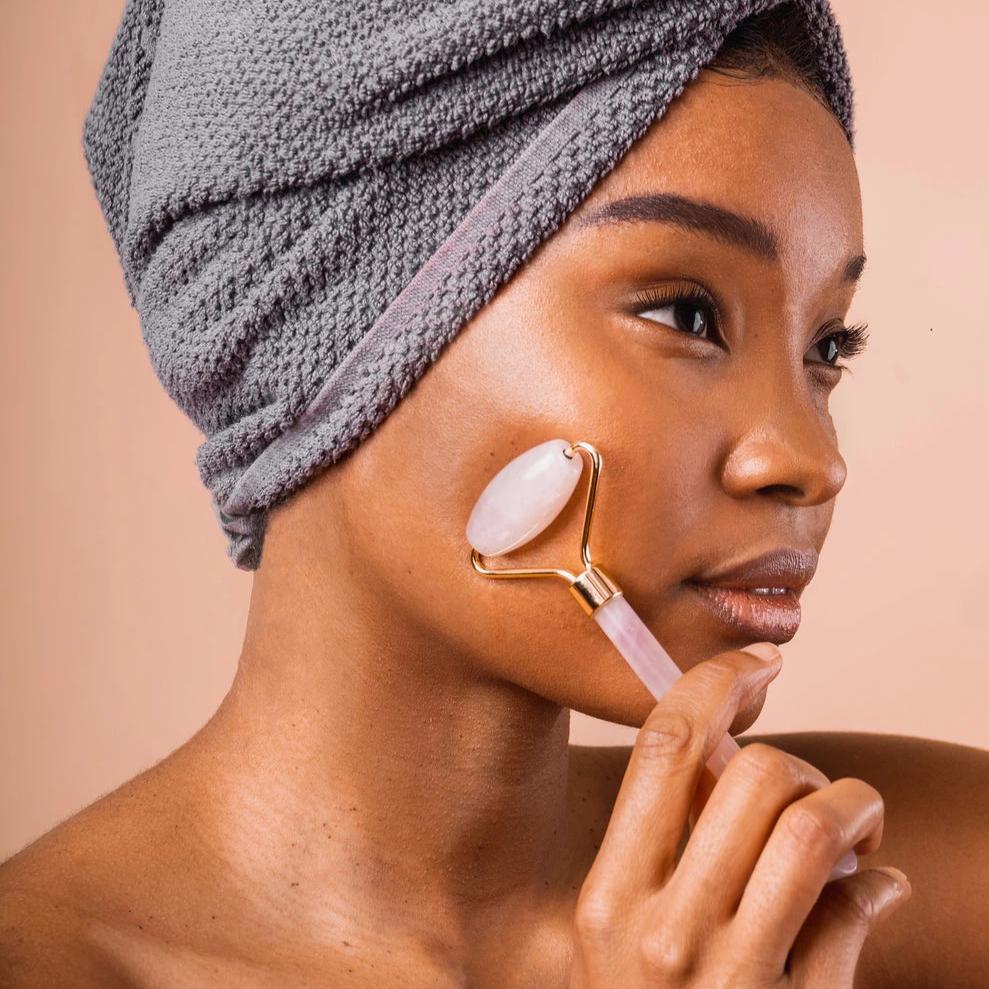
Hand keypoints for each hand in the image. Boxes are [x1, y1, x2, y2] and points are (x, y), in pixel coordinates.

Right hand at [568, 644, 910, 985]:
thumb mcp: (619, 937)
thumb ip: (659, 848)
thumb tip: (731, 754)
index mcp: (606, 897)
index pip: (665, 746)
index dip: (717, 680)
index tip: (760, 661)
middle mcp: (661, 933)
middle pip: (752, 774)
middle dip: (798, 764)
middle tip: (810, 791)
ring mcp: (730, 981)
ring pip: (815, 828)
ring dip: (856, 808)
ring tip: (860, 825)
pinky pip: (858, 915)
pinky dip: (883, 886)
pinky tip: (880, 890)